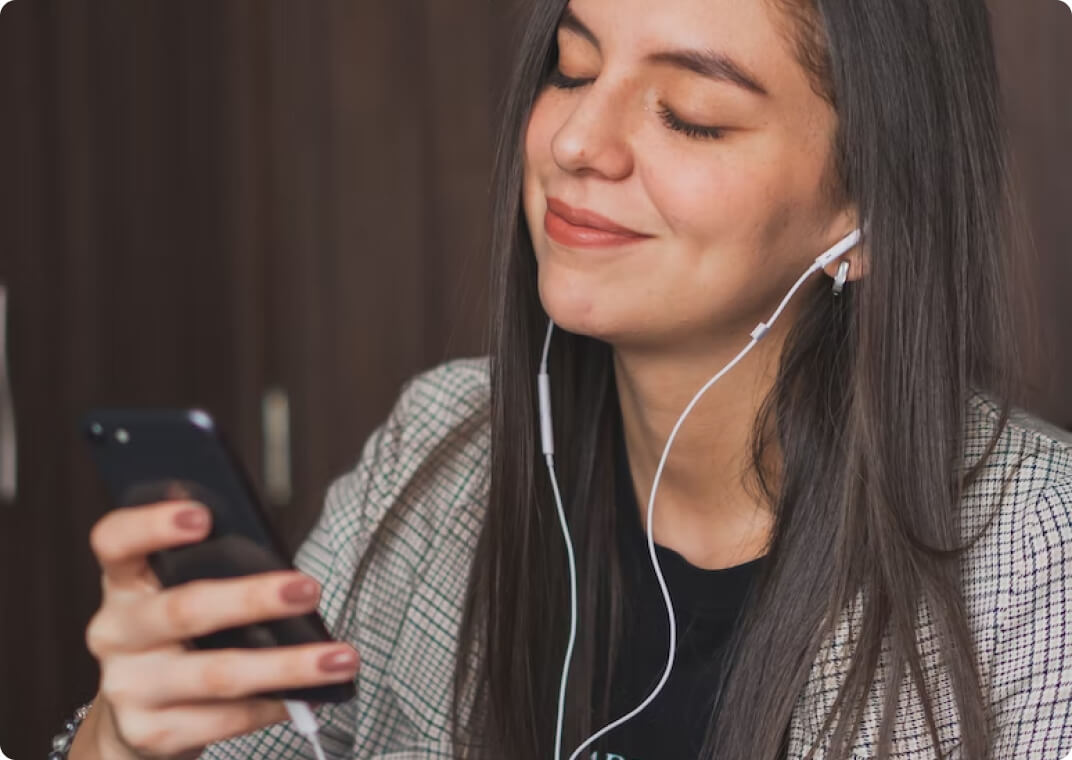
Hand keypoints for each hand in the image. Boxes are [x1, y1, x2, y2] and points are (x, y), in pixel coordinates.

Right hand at [77, 500, 358, 758]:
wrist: (142, 716)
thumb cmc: (181, 634)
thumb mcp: (181, 592)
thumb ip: (214, 570)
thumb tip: (287, 572)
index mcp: (125, 582)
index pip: (116, 541)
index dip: (152, 525)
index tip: (202, 515)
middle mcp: (117, 632)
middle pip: (184, 609)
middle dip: (254, 598)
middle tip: (310, 589)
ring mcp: (128, 686)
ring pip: (218, 673)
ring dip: (289, 665)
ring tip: (339, 658)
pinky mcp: (152, 732)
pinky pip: (227, 718)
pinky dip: (276, 705)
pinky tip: (310, 696)